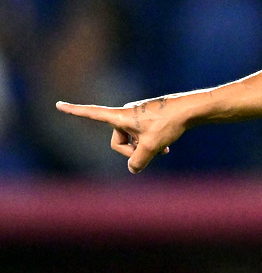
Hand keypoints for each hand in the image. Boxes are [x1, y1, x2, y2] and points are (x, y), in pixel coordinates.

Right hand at [54, 97, 185, 173]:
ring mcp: (139, 115)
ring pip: (134, 139)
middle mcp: (126, 113)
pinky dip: (152, 142)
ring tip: (163, 150)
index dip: (74, 111)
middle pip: (118, 140)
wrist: (191, 109)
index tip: (58, 104)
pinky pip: (144, 135)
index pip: (92, 113)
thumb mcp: (151, 146)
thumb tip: (133, 168)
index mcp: (120, 116)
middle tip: (151, 152)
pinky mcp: (150, 117)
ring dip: (145, 147)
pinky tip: (166, 149)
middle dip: (132, 150)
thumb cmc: (169, 124)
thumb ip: (138, 161)